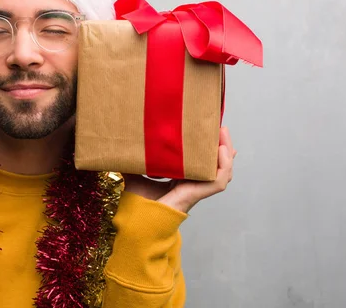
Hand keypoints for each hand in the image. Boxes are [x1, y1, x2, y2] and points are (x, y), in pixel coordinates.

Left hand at [122, 127, 236, 212]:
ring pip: (223, 170)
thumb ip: (133, 164)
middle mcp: (195, 184)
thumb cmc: (139, 203)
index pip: (202, 164)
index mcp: (183, 180)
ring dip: (226, 151)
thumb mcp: (136, 176)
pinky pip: (220, 178)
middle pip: (217, 164)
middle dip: (222, 145)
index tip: (214, 134)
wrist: (141, 217)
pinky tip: (221, 150)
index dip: (210, 151)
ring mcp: (199, 189)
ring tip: (222, 133)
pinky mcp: (201, 193)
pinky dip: (224, 164)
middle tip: (220, 127)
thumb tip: (119, 151)